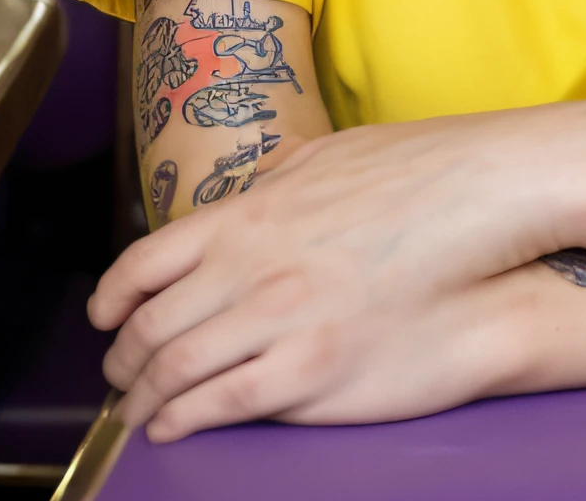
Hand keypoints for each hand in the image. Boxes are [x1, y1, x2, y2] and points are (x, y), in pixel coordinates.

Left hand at [90, 106, 585, 436]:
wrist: (481, 205)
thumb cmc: (415, 175)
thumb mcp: (329, 156)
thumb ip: (280, 178)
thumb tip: (259, 185)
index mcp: (248, 213)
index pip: (146, 262)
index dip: (112, 300)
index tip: (104, 320)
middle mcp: (249, 265)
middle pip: (151, 325)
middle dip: (123, 360)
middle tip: (119, 378)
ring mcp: (279, 318)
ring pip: (177, 370)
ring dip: (146, 398)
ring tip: (140, 413)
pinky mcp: (312, 368)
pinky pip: (223, 404)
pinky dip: (186, 420)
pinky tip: (177, 428)